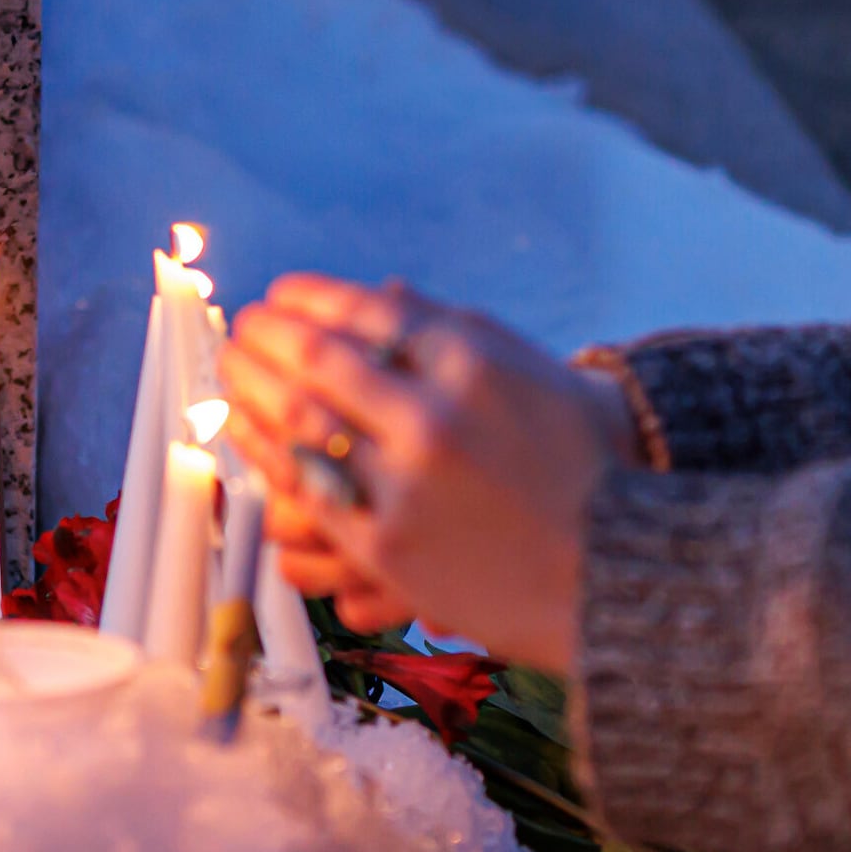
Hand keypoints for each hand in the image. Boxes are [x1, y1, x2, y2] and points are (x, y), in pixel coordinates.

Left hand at [221, 274, 641, 671]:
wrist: (616, 561)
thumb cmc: (576, 457)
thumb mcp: (523, 367)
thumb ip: (446, 328)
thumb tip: (378, 291)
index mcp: (468, 361)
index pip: (361, 313)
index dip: (306, 300)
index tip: (280, 297)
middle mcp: (432, 417)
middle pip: (317, 363)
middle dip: (265, 340)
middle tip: (242, 331)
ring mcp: (406, 486)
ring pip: (300, 426)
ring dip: (253, 392)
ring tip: (234, 374)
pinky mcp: (387, 548)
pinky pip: (307, 494)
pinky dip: (269, 457)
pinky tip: (252, 436)